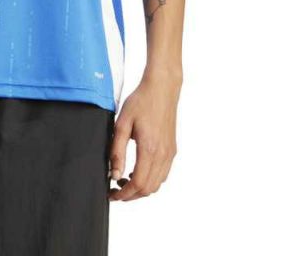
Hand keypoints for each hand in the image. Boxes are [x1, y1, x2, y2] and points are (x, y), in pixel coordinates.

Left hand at [108, 70, 180, 200]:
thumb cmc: (140, 101)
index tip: (112, 195)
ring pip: (157, 184)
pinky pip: (163, 174)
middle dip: (131, 195)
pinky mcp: (172, 149)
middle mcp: (163, 154)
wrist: (162, 88)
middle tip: (115, 191)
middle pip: (148, 189)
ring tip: (124, 181)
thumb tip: (114, 174)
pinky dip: (151, 179)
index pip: (138, 184)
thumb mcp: (122, 123)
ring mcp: (170, 153)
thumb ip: (117, 150)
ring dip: (141, 189)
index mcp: (149, 149)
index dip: (124, 194)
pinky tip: (138, 171)